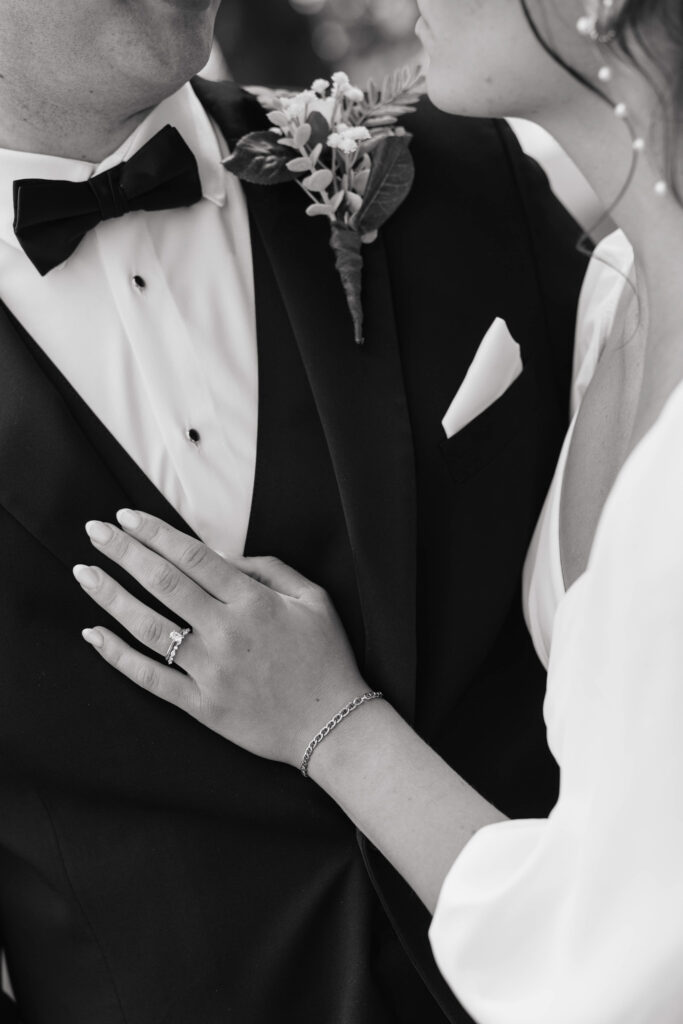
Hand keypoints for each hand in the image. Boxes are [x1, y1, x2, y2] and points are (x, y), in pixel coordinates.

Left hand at [73, 510, 366, 767]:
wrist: (334, 727)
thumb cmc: (326, 658)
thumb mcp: (314, 599)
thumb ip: (270, 569)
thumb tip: (224, 557)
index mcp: (255, 603)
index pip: (194, 558)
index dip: (157, 534)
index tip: (127, 517)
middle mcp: (227, 633)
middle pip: (164, 584)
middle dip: (125, 553)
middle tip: (95, 531)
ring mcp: (211, 672)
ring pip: (150, 629)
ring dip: (112, 598)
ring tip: (84, 573)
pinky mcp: (201, 706)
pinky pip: (151, 679)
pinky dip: (118, 657)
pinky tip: (93, 634)